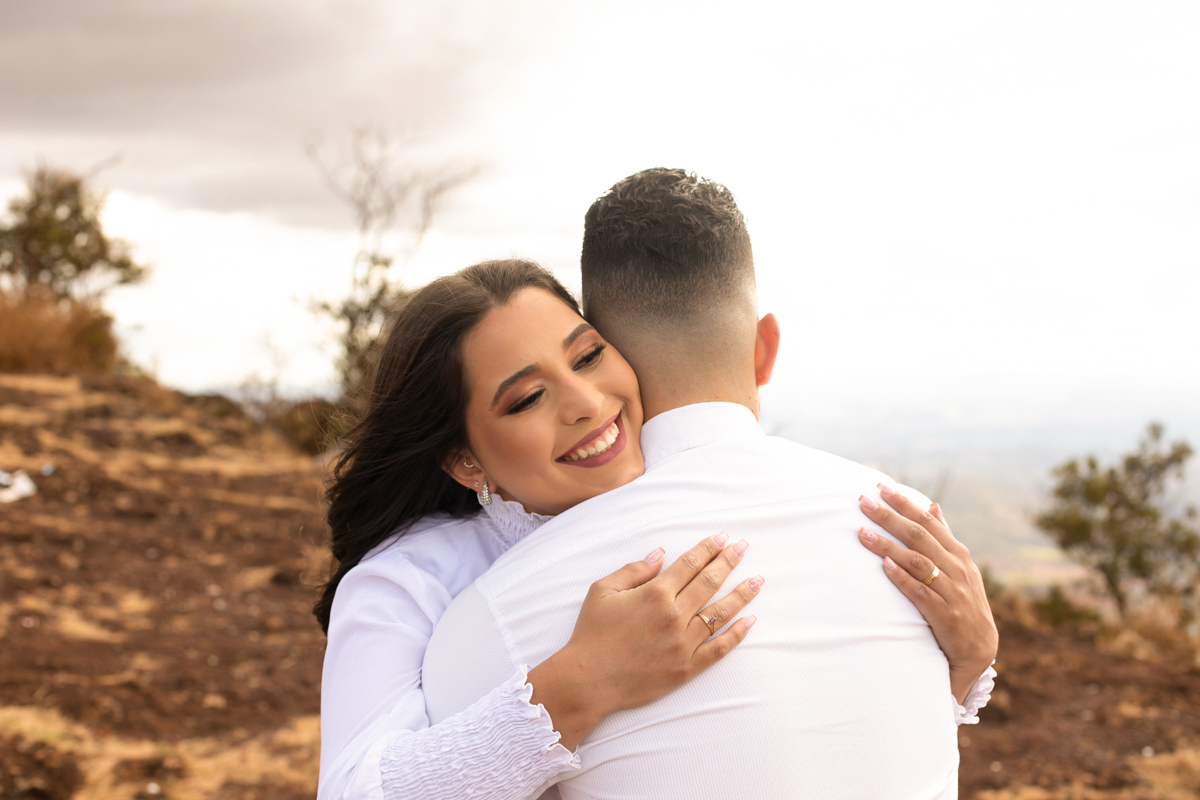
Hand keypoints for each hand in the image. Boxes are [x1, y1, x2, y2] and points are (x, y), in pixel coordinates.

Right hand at [528, 533, 763, 748]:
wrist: (588, 681)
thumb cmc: (591, 634)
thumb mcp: (601, 591)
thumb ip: (633, 570)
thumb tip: (660, 555)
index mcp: (655, 594)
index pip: (690, 564)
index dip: (708, 548)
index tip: (723, 538)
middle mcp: (674, 615)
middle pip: (709, 582)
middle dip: (729, 562)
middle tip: (744, 548)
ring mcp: (684, 643)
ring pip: (720, 613)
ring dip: (741, 594)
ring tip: (757, 580)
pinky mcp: (687, 667)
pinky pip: (719, 648)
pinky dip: (737, 634)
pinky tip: (750, 621)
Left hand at [856, 485, 997, 703]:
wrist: (979, 649)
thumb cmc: (963, 601)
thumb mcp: (960, 567)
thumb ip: (944, 537)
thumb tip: (932, 506)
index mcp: (957, 554)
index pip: (927, 521)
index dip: (904, 503)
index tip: (880, 486)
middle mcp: (956, 568)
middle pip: (918, 536)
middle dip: (888, 516)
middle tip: (862, 501)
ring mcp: (952, 591)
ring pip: (917, 561)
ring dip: (887, 546)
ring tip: (861, 533)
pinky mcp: (946, 615)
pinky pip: (921, 593)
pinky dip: (903, 578)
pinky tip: (885, 566)